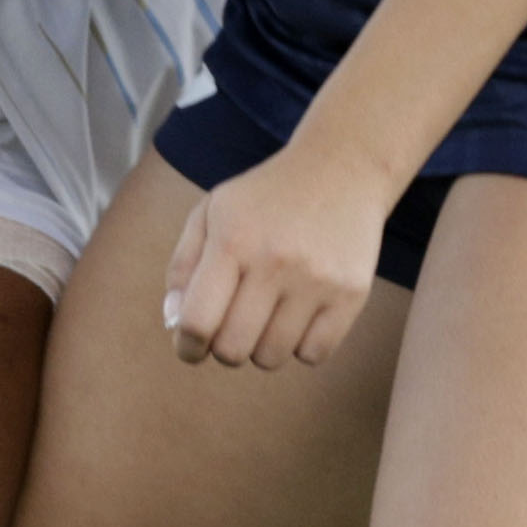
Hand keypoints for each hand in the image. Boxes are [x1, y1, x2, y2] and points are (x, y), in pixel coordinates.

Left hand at [162, 142, 393, 370]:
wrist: (341, 168)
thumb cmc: (265, 198)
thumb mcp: (212, 212)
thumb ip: (183, 266)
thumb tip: (174, 323)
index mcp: (232, 241)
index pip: (197, 322)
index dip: (187, 347)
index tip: (191, 347)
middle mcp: (275, 261)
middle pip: (232, 350)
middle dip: (223, 347)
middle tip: (232, 326)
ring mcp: (317, 280)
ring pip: (272, 358)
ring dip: (262, 347)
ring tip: (267, 316)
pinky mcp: (351, 294)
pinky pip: (313, 355)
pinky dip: (300, 347)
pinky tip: (299, 316)